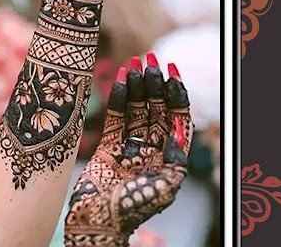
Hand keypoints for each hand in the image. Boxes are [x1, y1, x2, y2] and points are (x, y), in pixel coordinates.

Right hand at [65, 55, 192, 246]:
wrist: (97, 222)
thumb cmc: (132, 211)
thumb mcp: (163, 189)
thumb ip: (175, 161)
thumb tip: (183, 132)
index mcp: (168, 159)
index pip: (177, 118)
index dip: (176, 93)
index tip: (172, 68)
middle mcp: (151, 150)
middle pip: (156, 109)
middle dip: (154, 83)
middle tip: (149, 58)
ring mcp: (129, 147)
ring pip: (136, 109)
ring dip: (137, 85)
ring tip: (134, 61)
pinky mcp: (107, 147)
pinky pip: (115, 117)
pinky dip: (117, 97)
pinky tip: (120, 78)